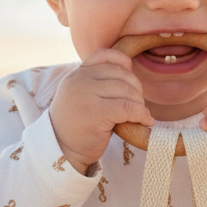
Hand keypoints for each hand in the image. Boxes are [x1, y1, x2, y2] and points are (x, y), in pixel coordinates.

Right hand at [49, 49, 153, 173]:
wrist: (61, 150)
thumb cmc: (76, 126)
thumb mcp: (80, 96)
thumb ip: (96, 83)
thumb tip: (130, 71)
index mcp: (76, 74)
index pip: (103, 55)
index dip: (122, 62)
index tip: (130, 76)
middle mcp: (79, 80)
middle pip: (120, 74)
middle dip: (136, 88)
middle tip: (137, 104)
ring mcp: (86, 95)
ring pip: (126, 90)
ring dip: (139, 103)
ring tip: (140, 114)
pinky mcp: (96, 112)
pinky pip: (128, 108)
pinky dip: (142, 114)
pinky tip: (145, 121)